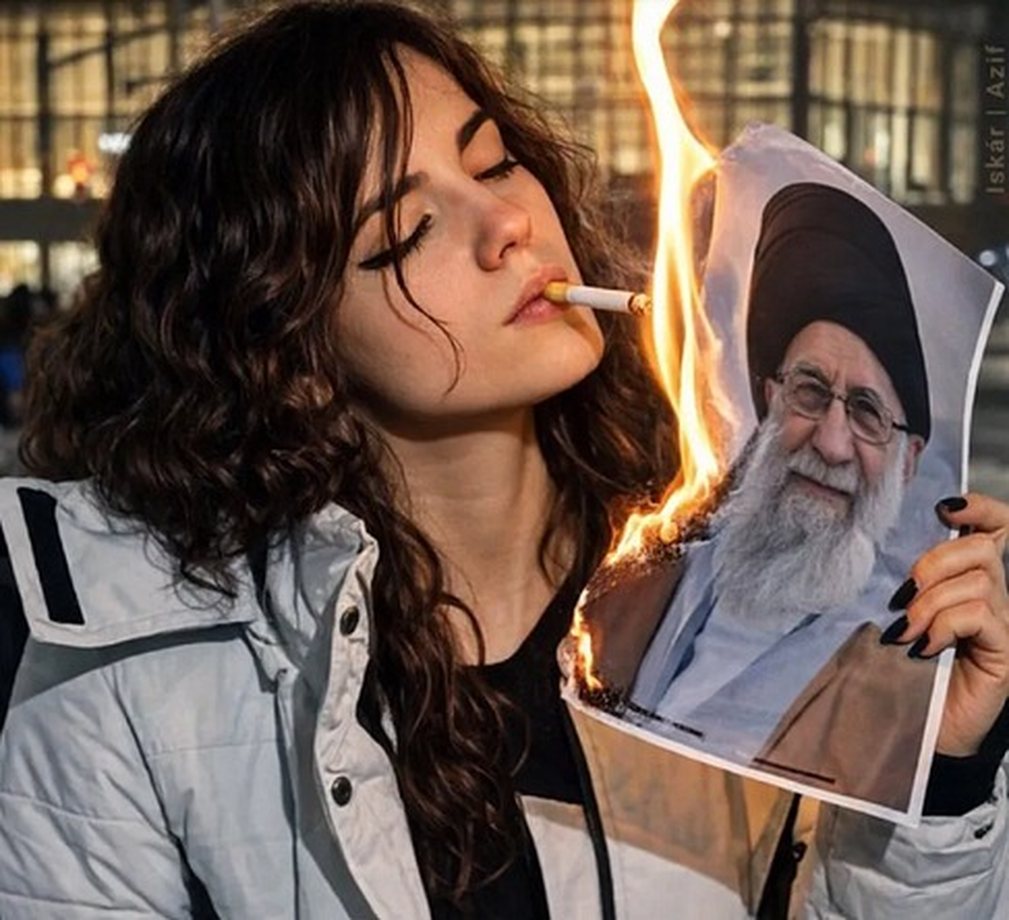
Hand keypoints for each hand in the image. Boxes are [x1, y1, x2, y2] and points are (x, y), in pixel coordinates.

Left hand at [884, 492, 1008, 756]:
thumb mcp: (897, 612)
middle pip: (982, 548)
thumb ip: (904, 582)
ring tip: (906, 632)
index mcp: (967, 580)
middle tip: (903, 597)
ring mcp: (1001, 624)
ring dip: (931, 603)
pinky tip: (924, 648)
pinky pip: (978, 616)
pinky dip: (944, 626)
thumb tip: (881, 549)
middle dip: (934, 563)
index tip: (944, 508)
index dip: (980, 509)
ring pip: (977, 582)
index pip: (997, 528)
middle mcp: (993, 597)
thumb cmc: (898, 665)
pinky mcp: (1003, 652)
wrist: (912, 725)